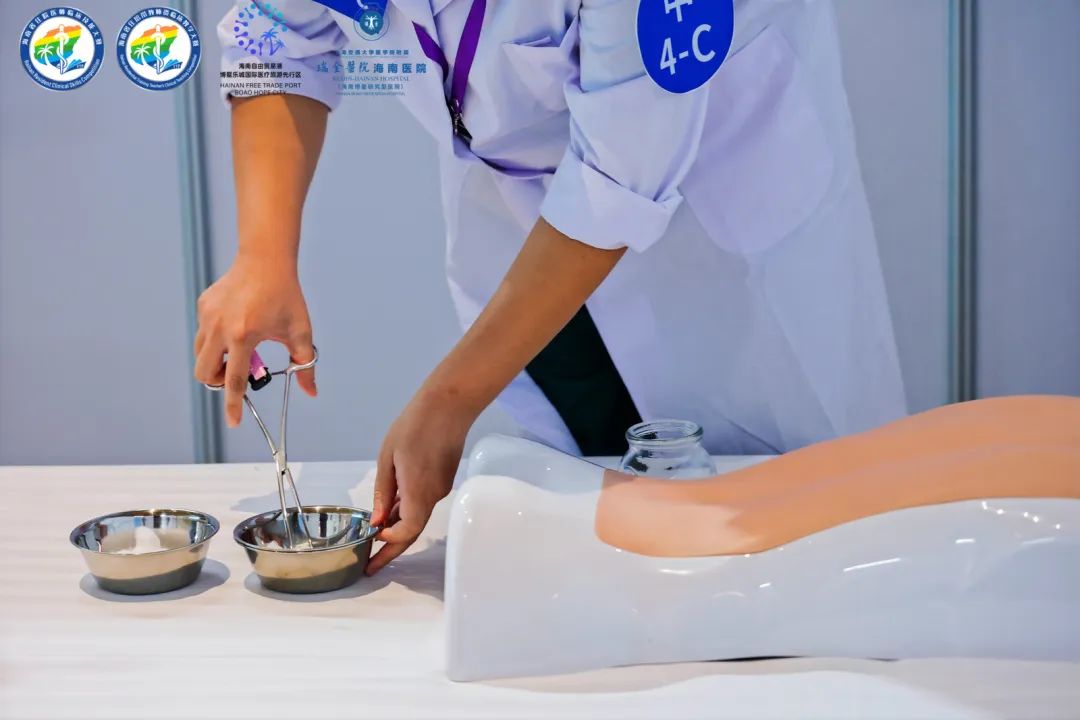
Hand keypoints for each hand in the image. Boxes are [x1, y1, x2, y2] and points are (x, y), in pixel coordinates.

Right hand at [193, 253, 316, 426]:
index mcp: (244, 336)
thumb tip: (311, 392)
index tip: (234, 421)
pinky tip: (236, 326)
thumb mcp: (300, 332)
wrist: (266, 260)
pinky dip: (216, 341)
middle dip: (219, 382)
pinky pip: (203, 334)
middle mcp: (220, 327)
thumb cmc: (286, 296)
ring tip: (240, 351)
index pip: (234, 380)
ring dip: (216, 363)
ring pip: (200, 354)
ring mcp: (207, 316)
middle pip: (205, 373)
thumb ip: (305, 364)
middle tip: (237, 374)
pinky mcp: (203, 306)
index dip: (233, 405)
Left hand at [366, 391, 472, 573]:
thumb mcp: (388, 458)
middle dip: (392, 551)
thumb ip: (383, 492)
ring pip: (418, 517)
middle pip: (413, 532)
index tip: (370, 541)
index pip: (405, 532)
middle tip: (372, 567)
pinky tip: (391, 509)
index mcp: (418, 492)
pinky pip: (423, 503)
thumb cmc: (414, 426)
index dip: (387, 543)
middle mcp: (433, 496)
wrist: (449, 406)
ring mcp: (441, 488)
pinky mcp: (443, 480)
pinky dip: (407, 511)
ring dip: (398, 529)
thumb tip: (375, 521)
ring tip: (375, 536)